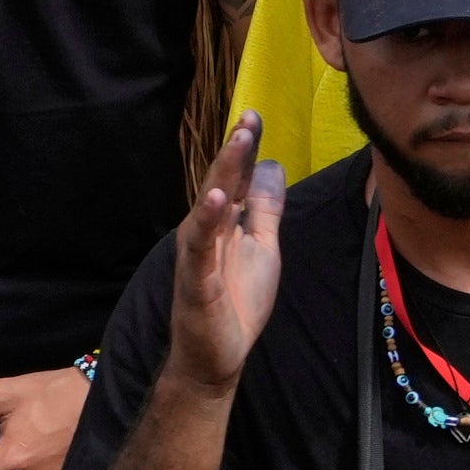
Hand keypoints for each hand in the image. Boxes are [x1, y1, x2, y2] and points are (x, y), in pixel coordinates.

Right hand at [168, 114, 288, 394]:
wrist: (218, 355)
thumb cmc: (237, 300)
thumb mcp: (263, 247)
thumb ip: (265, 209)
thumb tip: (272, 166)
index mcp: (225, 224)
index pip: (237, 178)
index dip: (245, 149)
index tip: (255, 114)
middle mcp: (207, 232)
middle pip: (222, 184)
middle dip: (235, 151)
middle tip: (248, 118)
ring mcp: (199, 254)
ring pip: (210, 207)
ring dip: (224, 174)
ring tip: (237, 143)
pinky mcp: (197, 279)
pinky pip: (201, 246)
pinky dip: (209, 222)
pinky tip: (218, 200)